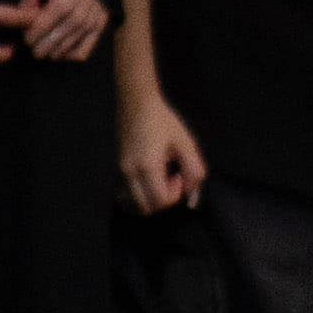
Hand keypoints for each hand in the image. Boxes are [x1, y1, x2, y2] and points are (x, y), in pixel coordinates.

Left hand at [16, 0, 109, 63]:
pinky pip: (84, 50)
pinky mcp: (101, 26)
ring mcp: (94, 18)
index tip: (28, 38)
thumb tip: (26, 11)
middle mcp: (84, 8)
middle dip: (44, 46)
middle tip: (34, 50)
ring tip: (44, 52)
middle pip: (60, 35)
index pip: (49, 19)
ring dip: (55, 52)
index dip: (37, 32)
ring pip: (71, 44)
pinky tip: (60, 51)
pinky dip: (71, 55)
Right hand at [118, 92, 207, 213]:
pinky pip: (125, 196)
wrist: (137, 103)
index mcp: (147, 166)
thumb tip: (193, 196)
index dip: (176, 195)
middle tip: (171, 179)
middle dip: (163, 200)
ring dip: (151, 200)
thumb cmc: (163, 121)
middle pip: (147, 209)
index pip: (161, 202)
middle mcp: (129, 173)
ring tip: (160, 179)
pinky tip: (149, 180)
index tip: (179, 176)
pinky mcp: (117, 169)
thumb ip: (194, 171)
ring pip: (134, 205)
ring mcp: (120, 172)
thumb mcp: (186, 143)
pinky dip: (139, 196)